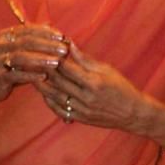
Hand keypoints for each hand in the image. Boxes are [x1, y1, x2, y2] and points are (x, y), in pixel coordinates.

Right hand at [0, 22, 69, 102]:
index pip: (29, 30)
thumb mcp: (20, 49)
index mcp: (7, 35)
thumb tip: (51, 25)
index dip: (47, 33)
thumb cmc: (10, 64)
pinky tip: (44, 77)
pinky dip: (31, 75)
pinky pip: (16, 75)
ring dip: (41, 59)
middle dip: (47, 45)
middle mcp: (1, 45)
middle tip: (63, 49)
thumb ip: (33, 39)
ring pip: (22, 57)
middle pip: (27, 42)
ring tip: (56, 62)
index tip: (62, 37)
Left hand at [35, 39, 160, 132]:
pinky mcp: (81, 119)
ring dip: (43, 86)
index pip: (67, 68)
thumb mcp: (106, 69)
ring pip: (56, 96)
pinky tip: (44, 93)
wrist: (133, 113)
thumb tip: (69, 46)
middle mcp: (86, 97)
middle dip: (44, 69)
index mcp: (94, 82)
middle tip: (32, 60)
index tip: (44, 49)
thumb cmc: (122, 87)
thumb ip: (85, 60)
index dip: (54, 57)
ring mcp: (82, 110)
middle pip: (58, 81)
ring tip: (32, 75)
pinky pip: (60, 110)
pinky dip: (50, 101)